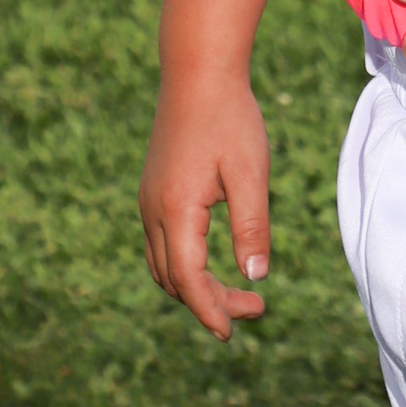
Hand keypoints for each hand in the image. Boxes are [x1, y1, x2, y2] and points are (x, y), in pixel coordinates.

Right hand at [140, 77, 271, 340]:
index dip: (211, 310)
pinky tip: (212, 262)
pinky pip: (161, 244)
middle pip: (175, 280)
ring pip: (163, 265)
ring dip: (195, 287)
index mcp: (176, 211)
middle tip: (255, 308)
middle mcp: (153, 211)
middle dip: (210, 302)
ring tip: (237, 293)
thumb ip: (252, 227)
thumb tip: (257, 277)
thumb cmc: (230, 119)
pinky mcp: (153, 191)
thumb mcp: (250, 173)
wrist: (198, 73)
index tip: (232, 333)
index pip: (189, 281)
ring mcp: (148, 201)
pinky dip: (184, 265)